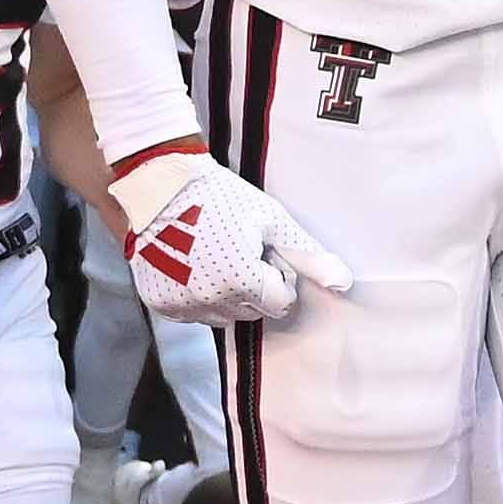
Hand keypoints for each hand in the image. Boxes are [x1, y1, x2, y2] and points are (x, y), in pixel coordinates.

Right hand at [110, 143, 355, 326]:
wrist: (158, 186)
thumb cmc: (218, 196)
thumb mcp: (271, 220)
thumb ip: (308, 256)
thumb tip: (343, 283)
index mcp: (242, 280)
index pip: (280, 303)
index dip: (277, 276)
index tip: (261, 252)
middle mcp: (211, 299)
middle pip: (252, 312)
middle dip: (253, 287)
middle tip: (237, 250)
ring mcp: (182, 304)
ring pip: (223, 317)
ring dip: (226, 295)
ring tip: (213, 255)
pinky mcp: (160, 304)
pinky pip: (193, 314)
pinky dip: (197, 295)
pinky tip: (192, 264)